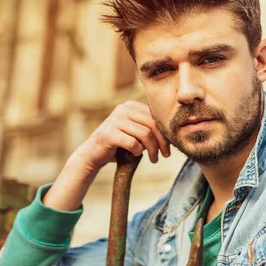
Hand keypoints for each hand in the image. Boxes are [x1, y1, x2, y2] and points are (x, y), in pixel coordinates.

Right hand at [42, 101, 170, 210]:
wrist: (92, 154)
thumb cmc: (118, 145)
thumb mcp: (135, 133)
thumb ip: (149, 129)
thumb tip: (172, 134)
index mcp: (131, 106)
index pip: (155, 117)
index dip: (165, 133)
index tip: (169, 148)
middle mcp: (123, 109)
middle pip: (152, 125)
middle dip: (162, 142)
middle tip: (165, 155)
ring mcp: (115, 120)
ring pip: (145, 134)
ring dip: (152, 150)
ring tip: (154, 159)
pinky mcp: (109, 133)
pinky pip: (133, 143)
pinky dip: (137, 151)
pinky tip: (135, 155)